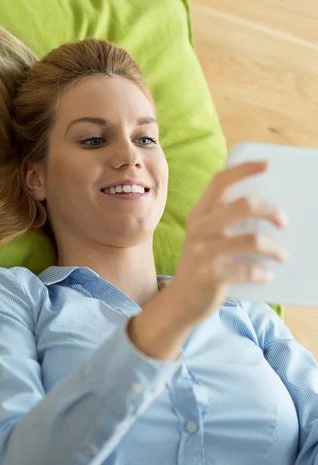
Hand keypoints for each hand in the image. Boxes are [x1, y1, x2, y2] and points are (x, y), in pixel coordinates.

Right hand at [170, 161, 288, 324]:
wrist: (181, 300)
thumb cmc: (201, 265)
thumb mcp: (204, 236)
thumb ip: (222, 219)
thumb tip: (265, 209)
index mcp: (199, 214)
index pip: (220, 182)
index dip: (244, 169)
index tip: (268, 164)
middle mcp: (199, 229)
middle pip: (243, 205)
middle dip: (271, 210)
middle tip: (284, 222)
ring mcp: (204, 252)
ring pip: (252, 240)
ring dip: (274, 248)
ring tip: (281, 255)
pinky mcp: (212, 275)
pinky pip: (248, 270)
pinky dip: (263, 273)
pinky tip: (267, 276)